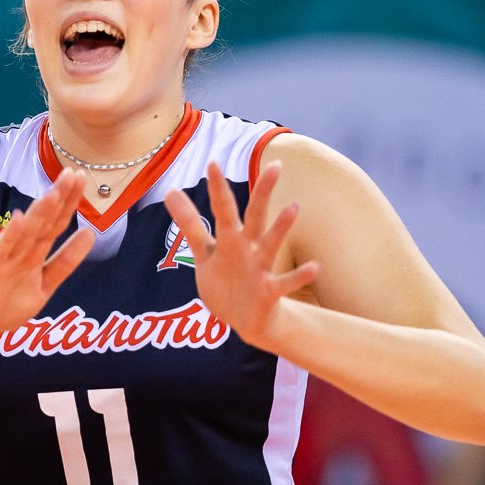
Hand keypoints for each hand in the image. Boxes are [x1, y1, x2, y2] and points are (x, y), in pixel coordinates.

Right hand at [0, 169, 93, 341]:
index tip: (81, 179)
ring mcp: (3, 260)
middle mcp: (21, 253)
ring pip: (25, 234)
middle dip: (58, 199)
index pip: (56, 225)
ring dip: (39, 214)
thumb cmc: (4, 304)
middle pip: (43, 223)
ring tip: (53, 194)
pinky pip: (0, 252)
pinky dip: (10, 236)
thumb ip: (65, 263)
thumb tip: (90, 234)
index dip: (69, 203)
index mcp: (35, 255)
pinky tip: (19, 219)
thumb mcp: (43, 287)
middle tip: (72, 174)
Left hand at [163, 161, 318, 347]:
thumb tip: (169, 191)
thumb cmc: (226, 282)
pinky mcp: (270, 292)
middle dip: (263, 193)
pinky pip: (285, 283)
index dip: (216, 189)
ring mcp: (260, 269)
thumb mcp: (203, 253)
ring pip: (271, 244)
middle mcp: (248, 248)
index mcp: (230, 239)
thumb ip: (190, 224)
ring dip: (281, 227)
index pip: (223, 209)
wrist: (245, 321)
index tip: (213, 162)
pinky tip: (314, 266)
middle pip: (255, 216)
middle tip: (275, 165)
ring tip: (293, 207)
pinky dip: (299, 275)